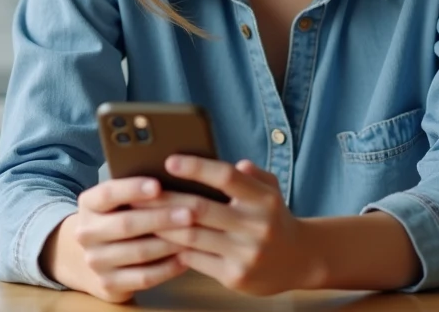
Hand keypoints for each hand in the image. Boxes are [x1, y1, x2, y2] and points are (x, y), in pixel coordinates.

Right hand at [43, 176, 193, 303]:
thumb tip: (174, 176)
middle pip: (126, 224)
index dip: (133, 188)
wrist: (90, 258)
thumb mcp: (116, 202)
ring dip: (169, 244)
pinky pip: (143, 277)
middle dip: (161, 218)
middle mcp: (86, 233)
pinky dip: (167, 268)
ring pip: (138, 252)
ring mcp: (95, 261)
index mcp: (88, 204)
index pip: (108, 193)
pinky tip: (186, 259)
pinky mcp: (108, 284)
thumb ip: (135, 191)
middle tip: (190, 213)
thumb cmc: (116, 218)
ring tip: (194, 235)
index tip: (158, 185)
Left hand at [148, 156, 321, 295]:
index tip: (170, 160)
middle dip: (165, 199)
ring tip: (140, 215)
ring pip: (192, 236)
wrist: (300, 260)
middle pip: (201, 209)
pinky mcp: (235, 277)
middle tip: (138, 191)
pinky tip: (157, 239)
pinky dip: (174, 248)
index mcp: (263, 199)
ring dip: (163, 226)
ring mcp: (245, 254)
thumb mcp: (271, 190)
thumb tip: (236, 163)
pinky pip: (195, 260)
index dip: (197, 168)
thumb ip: (252, 175)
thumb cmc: (274, 218)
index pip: (227, 177)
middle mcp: (256, 226)